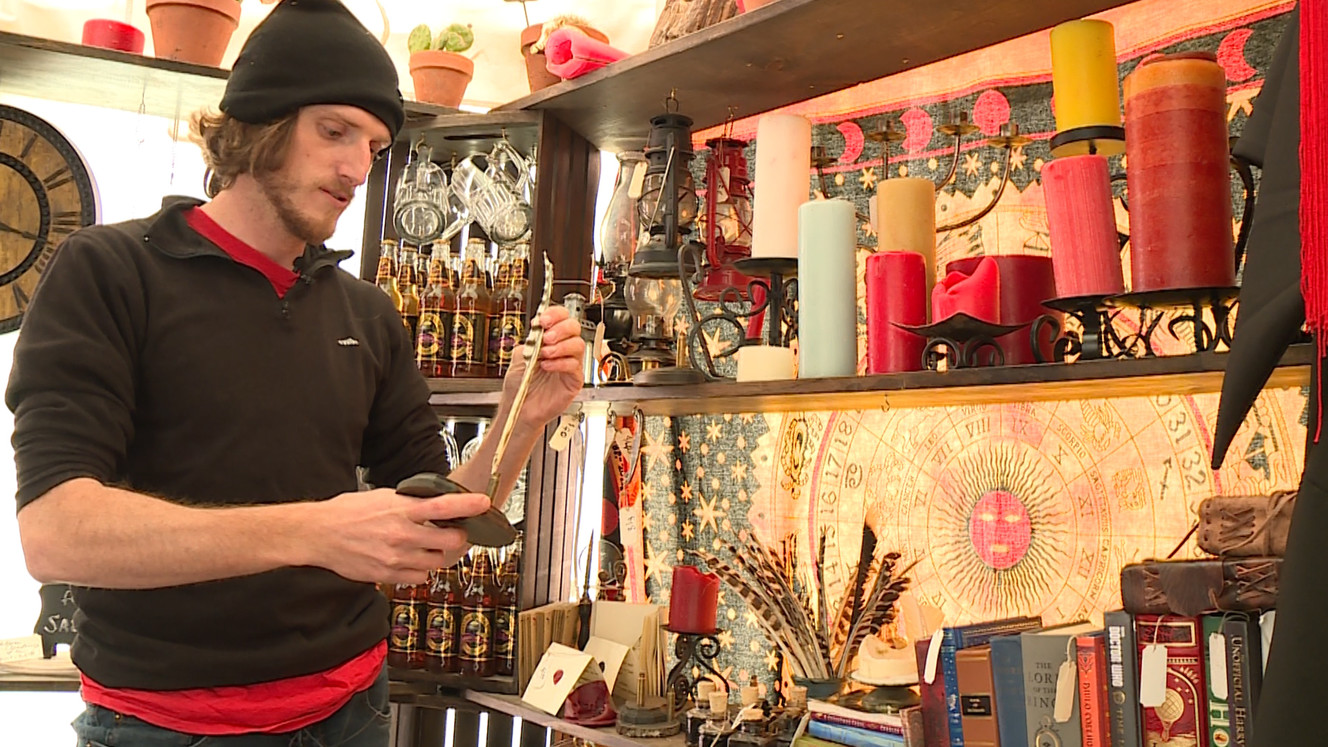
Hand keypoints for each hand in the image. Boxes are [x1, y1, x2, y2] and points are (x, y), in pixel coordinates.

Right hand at [307, 488, 490, 583]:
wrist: (319, 534)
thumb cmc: (347, 513)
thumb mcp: (382, 497)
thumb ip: (409, 502)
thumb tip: (434, 503)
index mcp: (400, 511)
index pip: (442, 506)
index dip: (467, 505)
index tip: (483, 503)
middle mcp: (401, 536)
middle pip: (449, 542)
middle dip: (457, 537)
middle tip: (453, 532)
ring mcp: (395, 558)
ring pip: (436, 562)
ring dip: (439, 554)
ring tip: (427, 546)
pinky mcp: (387, 575)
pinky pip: (419, 578)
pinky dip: (421, 570)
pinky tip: (412, 560)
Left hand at [502, 304, 584, 426]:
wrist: (520, 407)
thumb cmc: (520, 385)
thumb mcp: (519, 356)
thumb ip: (530, 340)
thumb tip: (539, 328)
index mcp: (550, 339)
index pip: (561, 318)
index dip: (555, 314)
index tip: (543, 320)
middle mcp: (562, 349)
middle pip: (574, 327)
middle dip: (560, 329)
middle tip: (547, 338)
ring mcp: (570, 364)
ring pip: (578, 345)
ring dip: (561, 346)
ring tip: (545, 354)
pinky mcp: (574, 380)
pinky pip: (575, 366)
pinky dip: (560, 363)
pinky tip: (547, 366)